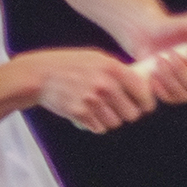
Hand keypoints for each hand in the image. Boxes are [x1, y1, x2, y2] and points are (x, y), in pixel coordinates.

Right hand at [16, 48, 155, 133]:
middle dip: (127, 113)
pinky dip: (96, 124)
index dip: (146, 102)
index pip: (143, 93)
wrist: (40, 75)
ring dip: (110, 119)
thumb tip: (141, 83)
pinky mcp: (80, 114)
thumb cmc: (69, 64)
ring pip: (115, 123)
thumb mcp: (96, 58)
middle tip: (119, 108)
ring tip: (100, 109)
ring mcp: (92, 100)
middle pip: (132, 114)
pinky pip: (99, 128)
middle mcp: (105, 85)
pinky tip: (88, 113)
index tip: (143, 105)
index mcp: (113, 68)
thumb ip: (118, 70)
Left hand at [127, 10, 186, 103]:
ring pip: (183, 95)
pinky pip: (169, 98)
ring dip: (169, 77)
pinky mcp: (173, 95)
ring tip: (159, 58)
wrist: (152, 34)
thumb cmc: (179, 27)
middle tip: (170, 54)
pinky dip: (160, 87)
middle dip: (183, 72)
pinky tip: (154, 72)